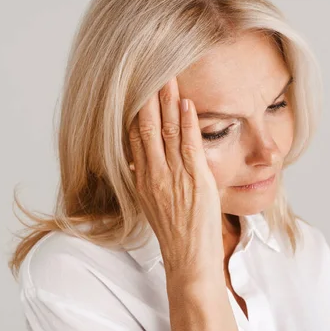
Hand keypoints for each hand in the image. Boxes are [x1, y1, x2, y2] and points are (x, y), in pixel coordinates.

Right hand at [128, 77, 223, 278]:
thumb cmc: (174, 233)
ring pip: (167, 131)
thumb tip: (140, 163)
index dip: (135, 112)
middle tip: (151, 72)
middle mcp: (153, 175)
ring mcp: (173, 176)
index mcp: (142, 180)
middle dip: (149, 99)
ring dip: (168, 102)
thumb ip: (147, 180)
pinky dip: (188, 122)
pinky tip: (186, 103)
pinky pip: (189, 144)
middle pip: (147, 129)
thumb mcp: (151, 205)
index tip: (137, 91)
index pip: (134, 138)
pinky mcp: (195, 180)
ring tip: (169, 78)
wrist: (188, 258)